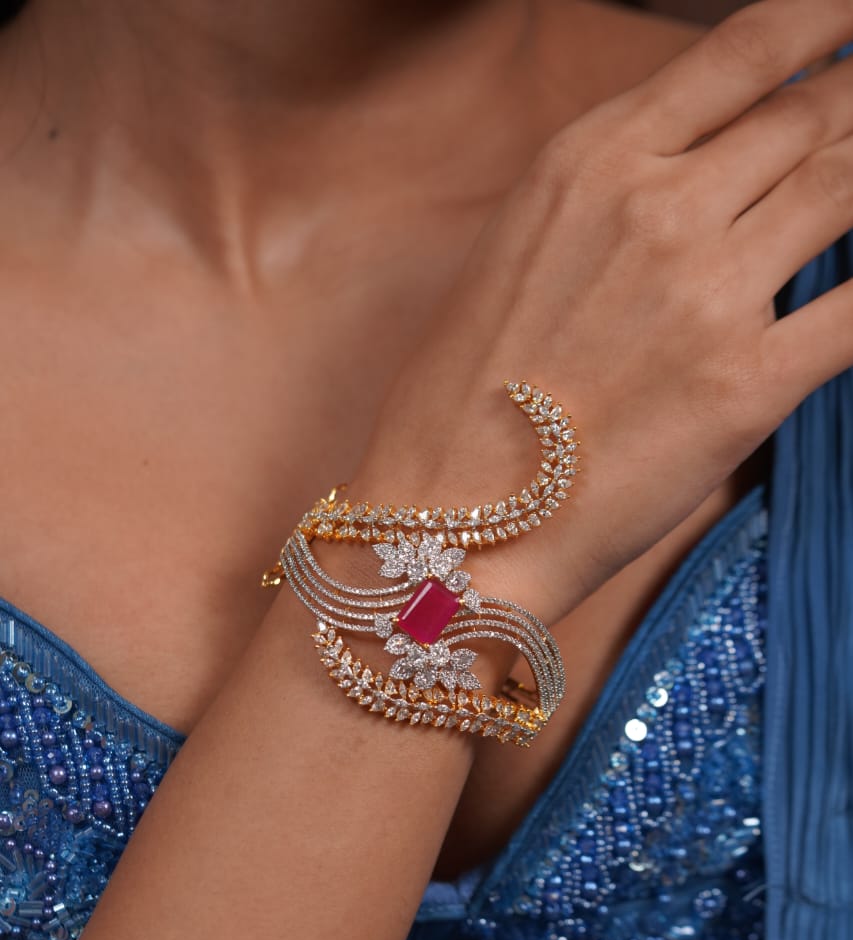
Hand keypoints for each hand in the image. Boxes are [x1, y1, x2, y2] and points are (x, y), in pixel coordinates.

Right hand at [349, 0, 852, 625]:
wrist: (451, 519)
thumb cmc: (458, 400)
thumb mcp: (516, 251)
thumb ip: (607, 197)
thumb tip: (688, 177)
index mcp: (590, 161)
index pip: (741, 51)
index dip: (824, 21)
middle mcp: (657, 205)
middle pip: (812, 116)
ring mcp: (709, 292)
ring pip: (849, 189)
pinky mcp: (749, 384)